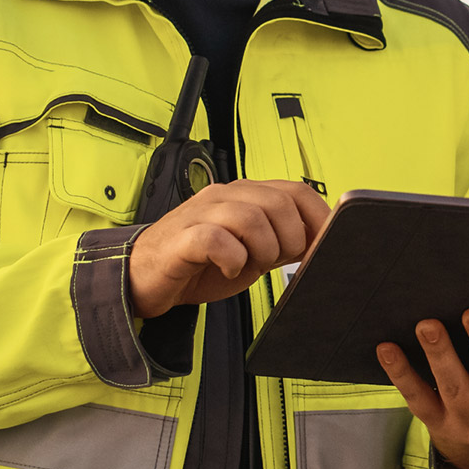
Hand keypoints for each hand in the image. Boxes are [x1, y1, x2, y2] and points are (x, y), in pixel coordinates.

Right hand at [127, 180, 328, 317]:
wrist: (144, 277)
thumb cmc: (200, 264)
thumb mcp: (252, 252)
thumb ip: (282, 242)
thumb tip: (322, 244)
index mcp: (245, 195)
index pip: (296, 191)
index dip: (319, 219)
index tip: (324, 247)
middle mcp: (224, 196)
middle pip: (278, 203)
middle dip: (290, 240)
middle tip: (276, 262)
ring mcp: (201, 213)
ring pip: (251, 218)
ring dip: (262, 250)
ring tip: (250, 266)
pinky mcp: (182, 238)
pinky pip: (217, 240)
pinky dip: (232, 259)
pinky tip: (228, 270)